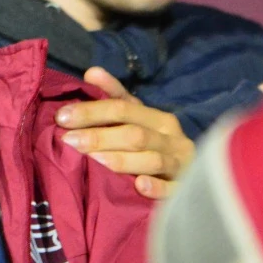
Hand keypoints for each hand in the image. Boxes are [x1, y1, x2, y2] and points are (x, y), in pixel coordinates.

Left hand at [56, 68, 193, 199]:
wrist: (201, 174)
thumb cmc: (156, 146)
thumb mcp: (138, 120)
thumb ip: (116, 97)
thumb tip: (91, 72)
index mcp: (159, 119)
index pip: (123, 109)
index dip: (92, 111)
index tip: (62, 117)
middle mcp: (172, 139)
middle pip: (135, 135)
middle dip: (100, 137)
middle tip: (69, 141)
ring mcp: (181, 165)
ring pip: (152, 160)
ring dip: (122, 160)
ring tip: (94, 161)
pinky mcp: (185, 190)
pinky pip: (173, 189)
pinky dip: (157, 187)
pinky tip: (139, 186)